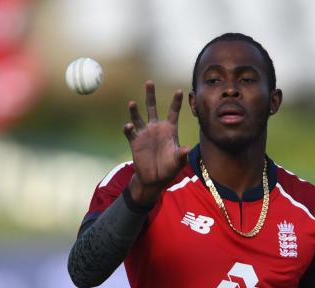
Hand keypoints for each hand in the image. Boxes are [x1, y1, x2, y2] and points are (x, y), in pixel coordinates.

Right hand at [123, 81, 189, 205]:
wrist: (154, 178)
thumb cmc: (169, 169)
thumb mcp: (177, 162)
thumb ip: (181, 155)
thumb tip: (186, 149)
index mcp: (169, 130)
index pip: (173, 112)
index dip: (176, 102)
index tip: (180, 90)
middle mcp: (156, 128)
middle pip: (152, 107)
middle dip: (150, 95)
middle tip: (149, 82)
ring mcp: (144, 133)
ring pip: (138, 117)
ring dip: (135, 110)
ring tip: (133, 103)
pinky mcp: (135, 141)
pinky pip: (130, 131)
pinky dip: (129, 128)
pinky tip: (129, 126)